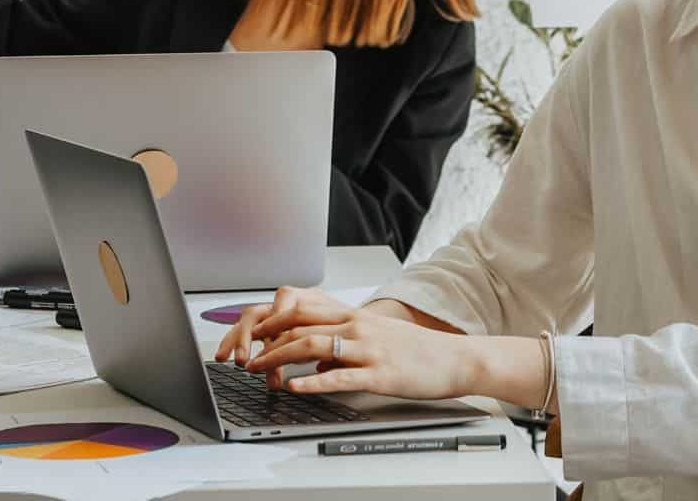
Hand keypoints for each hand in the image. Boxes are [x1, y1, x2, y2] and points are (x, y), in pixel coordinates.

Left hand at [223, 289, 480, 401]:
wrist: (455, 358)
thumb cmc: (417, 351)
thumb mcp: (375, 340)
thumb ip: (343, 345)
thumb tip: (315, 360)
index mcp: (355, 317)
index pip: (304, 310)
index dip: (273, 320)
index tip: (251, 333)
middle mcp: (357, 326)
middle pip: (300, 324)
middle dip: (266, 338)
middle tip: (243, 351)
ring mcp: (367, 349)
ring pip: (313, 345)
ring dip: (279, 357)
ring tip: (257, 369)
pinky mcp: (378, 373)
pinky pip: (339, 375)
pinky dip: (312, 380)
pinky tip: (295, 386)